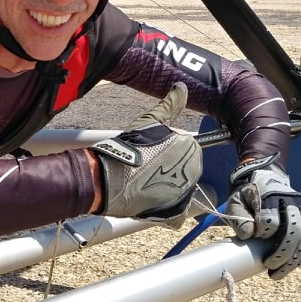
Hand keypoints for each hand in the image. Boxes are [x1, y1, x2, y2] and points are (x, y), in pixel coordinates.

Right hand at [89, 82, 201, 227]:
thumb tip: (181, 87)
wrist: (108, 178)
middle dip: (169, 170)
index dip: (168, 151)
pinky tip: (151, 202)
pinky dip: (168, 212)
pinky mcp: (174, 213)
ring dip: (167, 188)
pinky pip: (178, 214)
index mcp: (190, 148)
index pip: (187, 150)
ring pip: (181, 190)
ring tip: (145, 183)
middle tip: (147, 167)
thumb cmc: (127, 148)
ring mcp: (184, 194)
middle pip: (185, 170)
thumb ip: (170, 105)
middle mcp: (192, 171)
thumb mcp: (149, 121)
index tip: (153, 153)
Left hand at [226, 154, 300, 278]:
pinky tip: (291, 264)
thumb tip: (246, 235)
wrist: (263, 179)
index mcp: (269, 194)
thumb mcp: (236, 202)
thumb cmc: (247, 196)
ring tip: (278, 273)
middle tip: (269, 266)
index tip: (253, 239)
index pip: (270, 219)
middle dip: (282, 252)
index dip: (262, 233)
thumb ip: (238, 218)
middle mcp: (290, 200)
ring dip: (294, 258)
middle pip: (293, 230)